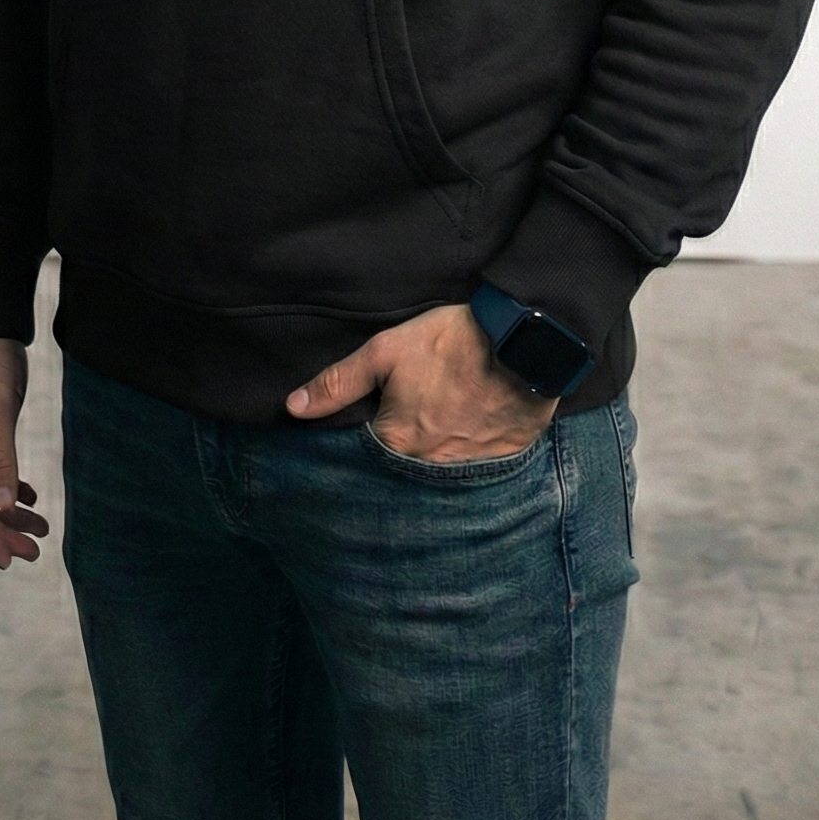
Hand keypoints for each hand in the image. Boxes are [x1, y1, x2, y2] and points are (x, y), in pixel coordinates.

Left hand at [286, 302, 556, 462]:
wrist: (526, 344)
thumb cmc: (453, 344)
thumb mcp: (387, 351)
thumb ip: (339, 382)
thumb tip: (293, 408)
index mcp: (396, 443)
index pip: (360, 457)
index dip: (356, 443)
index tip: (356, 433)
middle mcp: (427, 469)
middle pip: (397, 472)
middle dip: (391, 459)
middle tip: (400, 432)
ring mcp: (465, 473)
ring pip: (432, 476)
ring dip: (426, 463)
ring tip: (430, 436)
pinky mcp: (497, 466)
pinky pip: (470, 475)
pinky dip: (461, 462)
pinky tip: (462, 440)